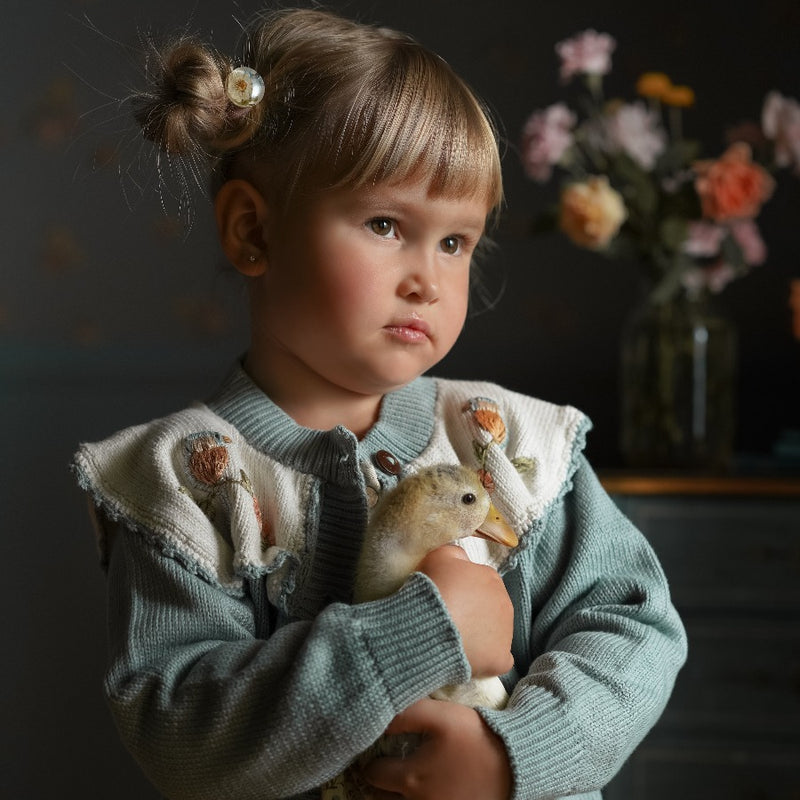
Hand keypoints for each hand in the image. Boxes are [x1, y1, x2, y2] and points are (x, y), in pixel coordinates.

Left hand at [360, 697, 511, 799]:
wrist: (515, 764)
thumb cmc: (475, 737)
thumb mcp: (441, 716)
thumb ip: (406, 715)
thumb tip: (380, 719)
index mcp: (410, 779)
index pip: (373, 774)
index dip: (372, 760)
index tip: (376, 750)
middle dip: (379, 784)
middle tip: (383, 767)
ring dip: (394, 796)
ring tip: (398, 780)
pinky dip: (417, 799)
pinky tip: (423, 788)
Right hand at [417, 545, 513, 677]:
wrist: (432, 624)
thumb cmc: (434, 587)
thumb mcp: (439, 555)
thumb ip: (455, 554)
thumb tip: (461, 560)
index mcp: (491, 578)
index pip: (480, 583)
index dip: (462, 591)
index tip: (448, 597)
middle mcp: (505, 603)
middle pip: (489, 608)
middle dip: (473, 613)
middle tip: (450, 619)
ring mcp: (506, 633)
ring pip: (494, 633)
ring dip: (479, 636)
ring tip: (454, 639)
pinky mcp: (500, 659)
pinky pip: (496, 660)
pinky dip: (484, 660)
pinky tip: (466, 657)